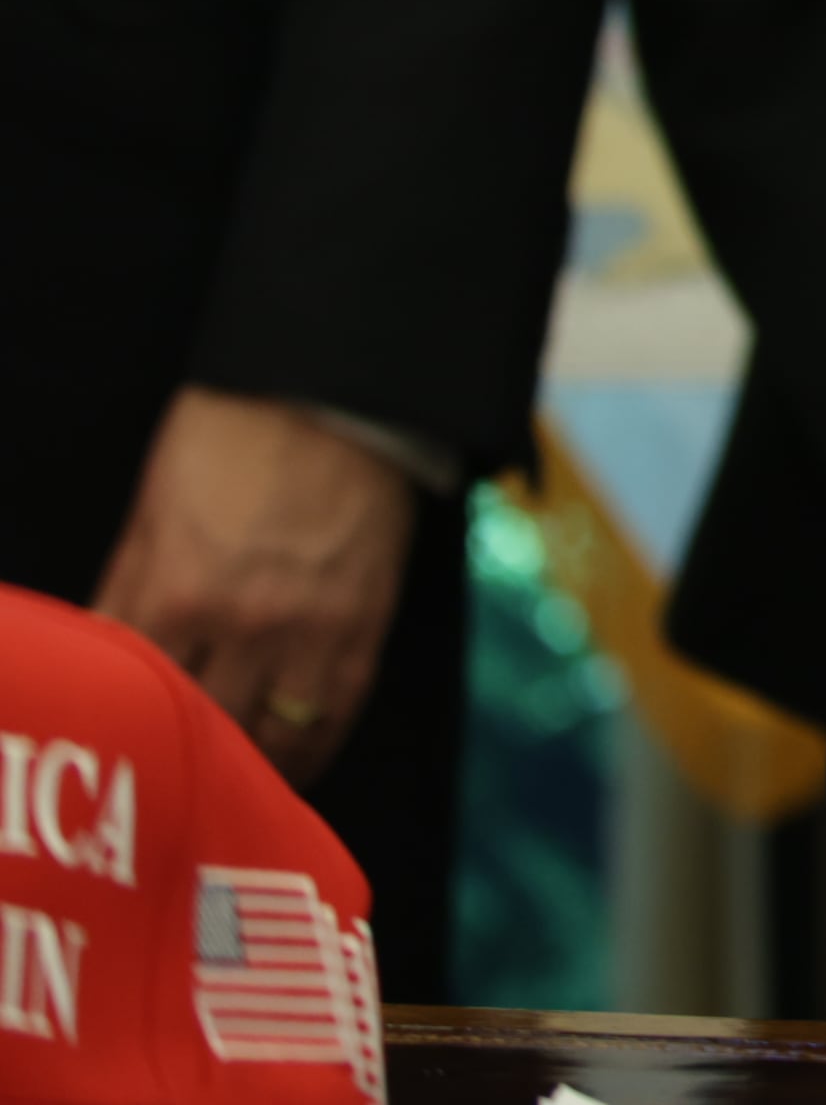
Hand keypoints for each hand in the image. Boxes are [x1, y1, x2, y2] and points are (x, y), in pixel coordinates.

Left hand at [93, 390, 417, 785]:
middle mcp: (245, 624)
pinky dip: (311, 752)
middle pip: (201, 732)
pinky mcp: (364, 626)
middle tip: (161, 791)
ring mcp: (311, 630)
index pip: (135, 699)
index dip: (121, 736)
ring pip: (271, 740)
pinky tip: (290, 767)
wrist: (337, 396)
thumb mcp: (152, 512)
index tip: (111, 760)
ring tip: (224, 788)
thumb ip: (125, 592)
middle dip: (179, 765)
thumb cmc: (230, 440)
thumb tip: (99, 659)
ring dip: (244, 771)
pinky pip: (336, 715)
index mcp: (178, 591)